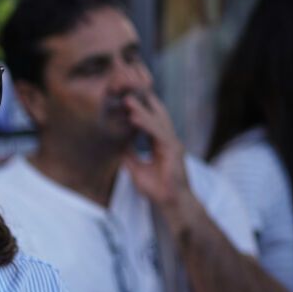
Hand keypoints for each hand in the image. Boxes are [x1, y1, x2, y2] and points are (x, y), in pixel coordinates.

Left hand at [120, 91, 193, 217]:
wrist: (170, 202)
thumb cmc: (157, 189)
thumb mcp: (137, 169)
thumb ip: (130, 157)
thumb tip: (119, 148)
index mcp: (161, 143)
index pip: (151, 122)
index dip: (140, 110)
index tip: (125, 99)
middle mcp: (169, 140)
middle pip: (156, 116)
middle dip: (144, 102)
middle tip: (128, 90)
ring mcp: (172, 144)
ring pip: (157, 121)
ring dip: (141, 110)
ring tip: (126, 99)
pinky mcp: (173, 150)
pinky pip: (157, 133)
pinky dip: (146, 124)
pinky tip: (134, 117)